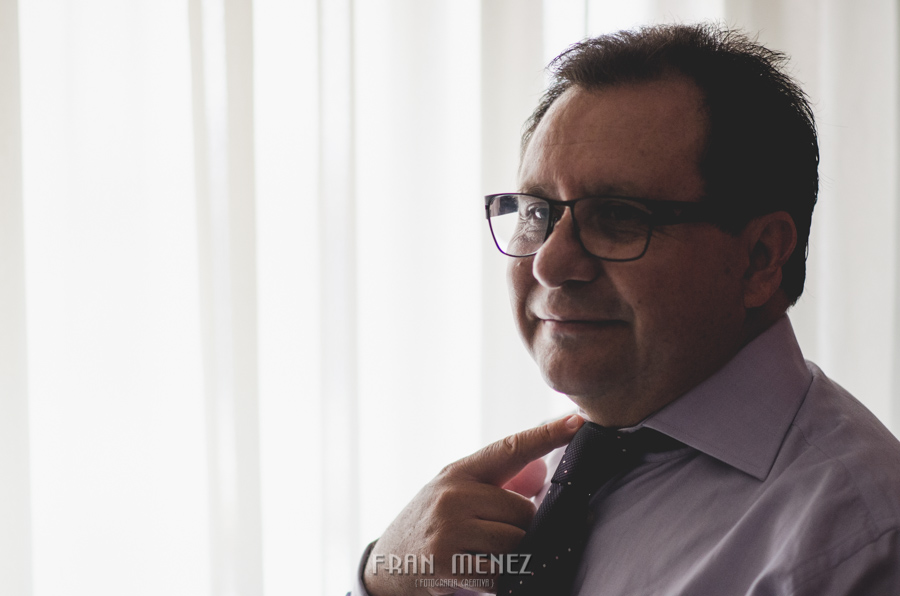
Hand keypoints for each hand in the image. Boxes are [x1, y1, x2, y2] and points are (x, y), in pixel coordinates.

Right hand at [363, 415, 583, 595]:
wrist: (386, 565)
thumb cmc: (430, 525)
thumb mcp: (453, 494)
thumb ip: (494, 484)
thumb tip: (542, 474)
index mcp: (459, 472)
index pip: (510, 448)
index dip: (546, 434)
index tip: (577, 420)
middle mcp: (453, 495)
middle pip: (523, 510)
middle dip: (520, 527)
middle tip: (494, 536)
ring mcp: (449, 528)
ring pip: (516, 541)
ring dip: (512, 554)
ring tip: (485, 554)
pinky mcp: (447, 562)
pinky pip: (501, 572)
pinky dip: (502, 577)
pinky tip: (480, 571)